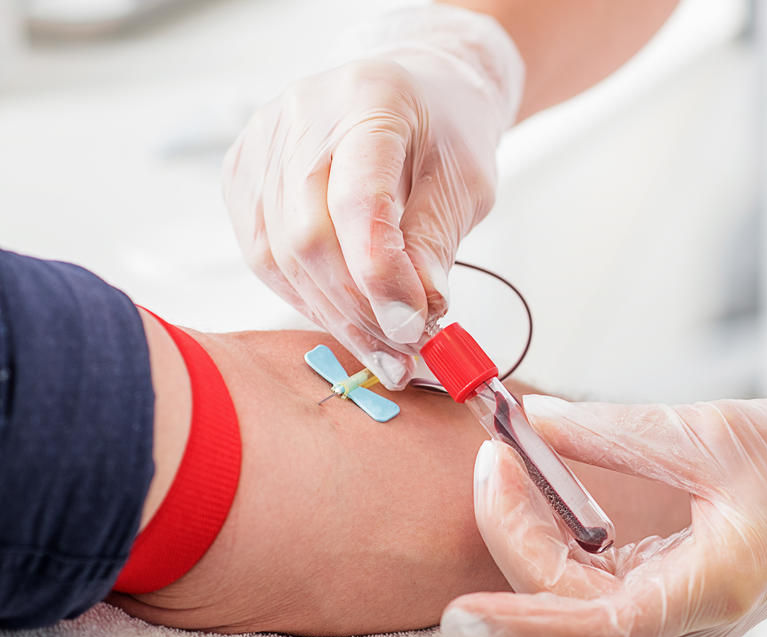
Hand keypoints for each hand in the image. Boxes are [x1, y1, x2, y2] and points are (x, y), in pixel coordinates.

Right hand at [222, 6, 522, 387]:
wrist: (412, 96)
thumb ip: (437, 241)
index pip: (358, 200)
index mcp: (368, 99)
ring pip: (280, 256)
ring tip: (384, 351)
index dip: (381, 274)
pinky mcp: (242, 177)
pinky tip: (348, 320)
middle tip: (403, 352)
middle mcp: (301, 114)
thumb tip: (422, 310)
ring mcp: (261, 144)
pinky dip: (308, 299)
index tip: (413, 327)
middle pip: (309, 236)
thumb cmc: (443, 134)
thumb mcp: (466, 182)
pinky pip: (264, 257)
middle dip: (359, 310)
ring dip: (335, 317)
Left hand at [440, 393, 766, 636]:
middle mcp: (693, 622)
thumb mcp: (714, 430)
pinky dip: (557, 540)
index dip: (523, 629)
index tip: (458, 605)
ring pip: (577, 600)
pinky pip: (596, 584)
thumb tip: (537, 423)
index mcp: (712, 591)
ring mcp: (684, 616)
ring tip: (508, 464)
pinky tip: (538, 490)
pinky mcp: (676, 597)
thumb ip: (617, 431)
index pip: (597, 636)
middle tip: (491, 458)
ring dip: (530, 538)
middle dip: (514, 540)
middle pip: (572, 610)